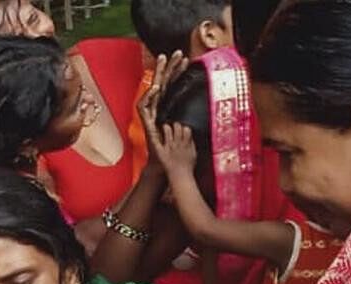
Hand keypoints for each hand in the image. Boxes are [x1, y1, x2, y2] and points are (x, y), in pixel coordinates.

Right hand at [137, 51, 188, 170]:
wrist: (168, 163)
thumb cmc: (178, 148)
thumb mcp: (190, 127)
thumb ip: (195, 114)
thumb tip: (207, 101)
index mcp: (169, 106)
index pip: (173, 84)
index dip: (178, 72)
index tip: (186, 59)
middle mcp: (159, 108)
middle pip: (163, 82)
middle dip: (169, 67)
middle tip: (175, 53)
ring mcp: (151, 114)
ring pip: (152, 90)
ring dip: (158, 75)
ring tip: (163, 63)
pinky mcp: (145, 123)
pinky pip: (143, 106)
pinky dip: (149, 96)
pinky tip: (156, 87)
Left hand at [154, 123, 197, 175]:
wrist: (180, 177)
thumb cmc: (188, 167)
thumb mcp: (194, 154)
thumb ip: (191, 144)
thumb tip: (190, 136)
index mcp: (187, 144)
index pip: (186, 129)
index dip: (184, 127)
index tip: (183, 128)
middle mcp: (178, 143)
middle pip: (177, 127)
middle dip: (176, 125)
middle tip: (174, 126)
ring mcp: (169, 147)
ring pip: (167, 130)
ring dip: (166, 127)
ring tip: (165, 127)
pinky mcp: (161, 151)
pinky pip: (158, 141)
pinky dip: (156, 136)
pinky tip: (155, 133)